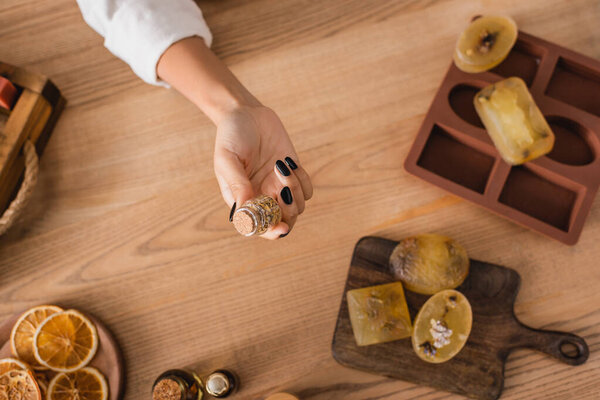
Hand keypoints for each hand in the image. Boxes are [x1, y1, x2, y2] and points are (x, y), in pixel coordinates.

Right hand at [156, 37, 311, 237]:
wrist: (245, 113)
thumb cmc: (230, 136)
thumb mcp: (227, 158)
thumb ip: (237, 183)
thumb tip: (246, 209)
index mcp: (244, 200)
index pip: (260, 227)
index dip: (272, 232)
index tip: (280, 227)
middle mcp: (262, 197)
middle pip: (284, 221)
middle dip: (288, 210)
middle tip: (283, 189)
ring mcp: (279, 186)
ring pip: (298, 206)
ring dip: (295, 190)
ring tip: (280, 166)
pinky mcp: (293, 174)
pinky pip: (307, 189)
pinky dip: (302, 180)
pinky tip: (288, 163)